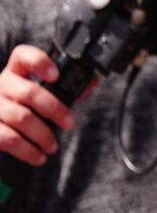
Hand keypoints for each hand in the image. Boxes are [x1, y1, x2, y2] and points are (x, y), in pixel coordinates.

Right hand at [0, 45, 76, 165]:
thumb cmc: (23, 105)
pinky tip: (38, 157)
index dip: (40, 62)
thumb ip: (65, 88)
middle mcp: (1, 85)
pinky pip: (9, 138)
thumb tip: (91, 83)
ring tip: (53, 146)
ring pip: (21, 118)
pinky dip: (27, 150)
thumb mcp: (40, 92)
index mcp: (16, 71)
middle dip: (55, 110)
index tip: (56, 75)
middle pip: (29, 92)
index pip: (23, 56)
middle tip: (69, 123)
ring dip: (43, 135)